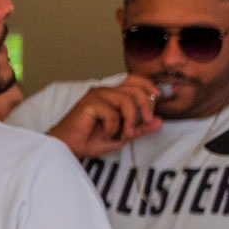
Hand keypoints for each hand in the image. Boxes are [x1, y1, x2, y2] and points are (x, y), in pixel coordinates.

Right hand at [46, 76, 162, 158]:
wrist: (68, 147)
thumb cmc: (89, 140)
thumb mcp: (121, 135)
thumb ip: (140, 128)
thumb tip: (160, 122)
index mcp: (111, 95)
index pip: (133, 80)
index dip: (148, 85)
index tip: (157, 97)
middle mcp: (104, 92)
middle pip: (135, 88)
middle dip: (146, 106)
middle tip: (146, 122)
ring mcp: (96, 96)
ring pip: (126, 100)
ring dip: (131, 119)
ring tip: (125, 133)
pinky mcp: (89, 104)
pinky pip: (112, 113)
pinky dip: (114, 126)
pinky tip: (106, 132)